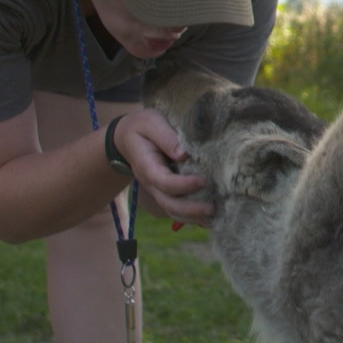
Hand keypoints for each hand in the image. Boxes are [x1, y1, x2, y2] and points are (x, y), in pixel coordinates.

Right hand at [112, 109, 213, 224]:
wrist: (127, 137)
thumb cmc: (142, 127)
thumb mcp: (151, 123)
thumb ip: (166, 136)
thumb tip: (184, 153)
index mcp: (147, 165)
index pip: (164, 181)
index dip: (184, 185)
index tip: (204, 180)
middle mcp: (152, 183)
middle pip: (169, 203)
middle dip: (191, 209)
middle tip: (212, 208)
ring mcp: (158, 190)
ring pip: (173, 211)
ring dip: (193, 217)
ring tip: (215, 216)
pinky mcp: (166, 192)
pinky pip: (177, 210)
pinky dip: (192, 217)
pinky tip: (209, 219)